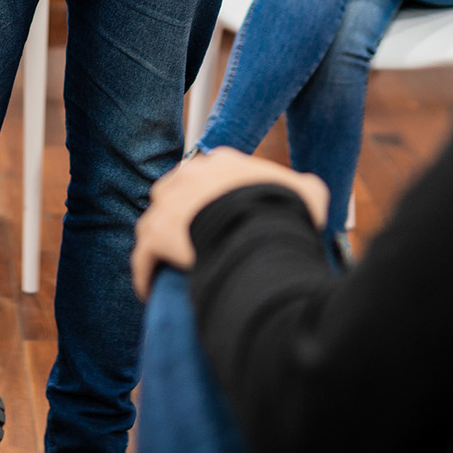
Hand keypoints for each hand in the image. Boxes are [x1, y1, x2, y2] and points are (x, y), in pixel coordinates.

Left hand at [131, 149, 329, 300]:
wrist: (262, 227)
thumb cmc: (286, 210)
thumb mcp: (305, 192)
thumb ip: (303, 189)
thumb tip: (308, 194)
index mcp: (222, 163)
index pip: (208, 176)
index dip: (211, 198)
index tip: (217, 217)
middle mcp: (190, 177)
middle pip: (175, 195)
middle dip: (180, 216)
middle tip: (193, 242)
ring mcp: (169, 205)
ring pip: (154, 223)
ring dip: (158, 245)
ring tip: (169, 268)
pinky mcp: (156, 235)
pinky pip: (144, 256)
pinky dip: (145, 272)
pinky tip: (150, 290)